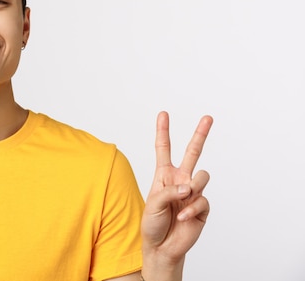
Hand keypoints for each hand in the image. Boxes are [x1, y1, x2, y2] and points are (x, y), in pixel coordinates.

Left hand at [141, 111, 212, 271]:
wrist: (162, 247)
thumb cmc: (153, 223)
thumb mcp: (153, 204)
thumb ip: (169, 191)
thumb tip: (189, 187)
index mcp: (164, 175)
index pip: (164, 149)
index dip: (163, 131)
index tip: (163, 114)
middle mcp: (180, 180)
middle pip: (192, 152)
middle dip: (200, 134)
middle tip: (208, 117)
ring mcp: (192, 192)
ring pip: (202, 176)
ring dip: (193, 187)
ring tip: (183, 202)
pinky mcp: (202, 207)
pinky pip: (202, 200)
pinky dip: (192, 209)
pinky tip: (184, 217)